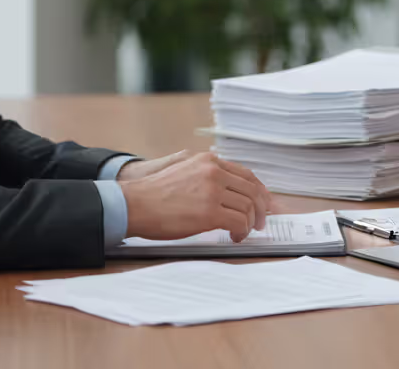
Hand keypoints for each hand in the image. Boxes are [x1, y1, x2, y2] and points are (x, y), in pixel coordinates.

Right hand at [121, 152, 272, 241]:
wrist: (133, 204)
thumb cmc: (154, 194)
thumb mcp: (183, 171)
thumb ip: (206, 175)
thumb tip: (228, 191)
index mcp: (208, 161)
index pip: (246, 174)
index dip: (259, 191)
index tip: (264, 203)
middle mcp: (214, 171)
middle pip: (252, 190)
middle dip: (260, 209)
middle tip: (261, 223)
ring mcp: (213, 190)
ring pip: (248, 207)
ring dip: (250, 223)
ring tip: (242, 233)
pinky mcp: (210, 211)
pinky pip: (239, 222)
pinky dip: (241, 232)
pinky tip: (234, 237)